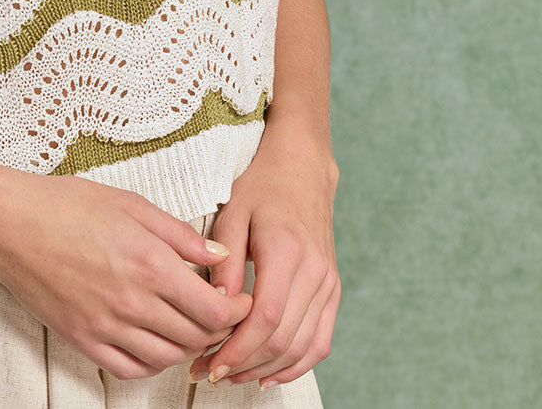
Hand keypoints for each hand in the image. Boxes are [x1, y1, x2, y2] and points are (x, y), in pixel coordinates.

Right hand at [0, 171, 257, 380]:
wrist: (9, 223)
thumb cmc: (67, 204)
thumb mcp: (131, 204)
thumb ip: (179, 235)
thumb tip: (219, 257)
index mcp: (148, 263)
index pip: (212, 309)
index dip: (236, 311)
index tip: (241, 301)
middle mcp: (131, 301)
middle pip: (194, 336)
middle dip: (218, 329)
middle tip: (222, 314)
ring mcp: (105, 325)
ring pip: (166, 357)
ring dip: (187, 346)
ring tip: (190, 326)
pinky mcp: (82, 339)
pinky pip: (129, 368)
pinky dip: (152, 361)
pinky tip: (155, 341)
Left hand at [188, 135, 339, 388]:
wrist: (303, 165)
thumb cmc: (262, 184)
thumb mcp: (233, 211)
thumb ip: (224, 260)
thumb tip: (217, 306)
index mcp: (287, 250)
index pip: (265, 318)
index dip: (236, 350)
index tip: (208, 364)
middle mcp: (314, 271)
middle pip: (283, 339)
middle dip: (243, 365)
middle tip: (209, 373)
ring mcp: (328, 282)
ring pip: (302, 347)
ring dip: (266, 370)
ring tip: (231, 376)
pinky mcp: (333, 289)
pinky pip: (320, 341)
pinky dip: (296, 365)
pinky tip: (268, 374)